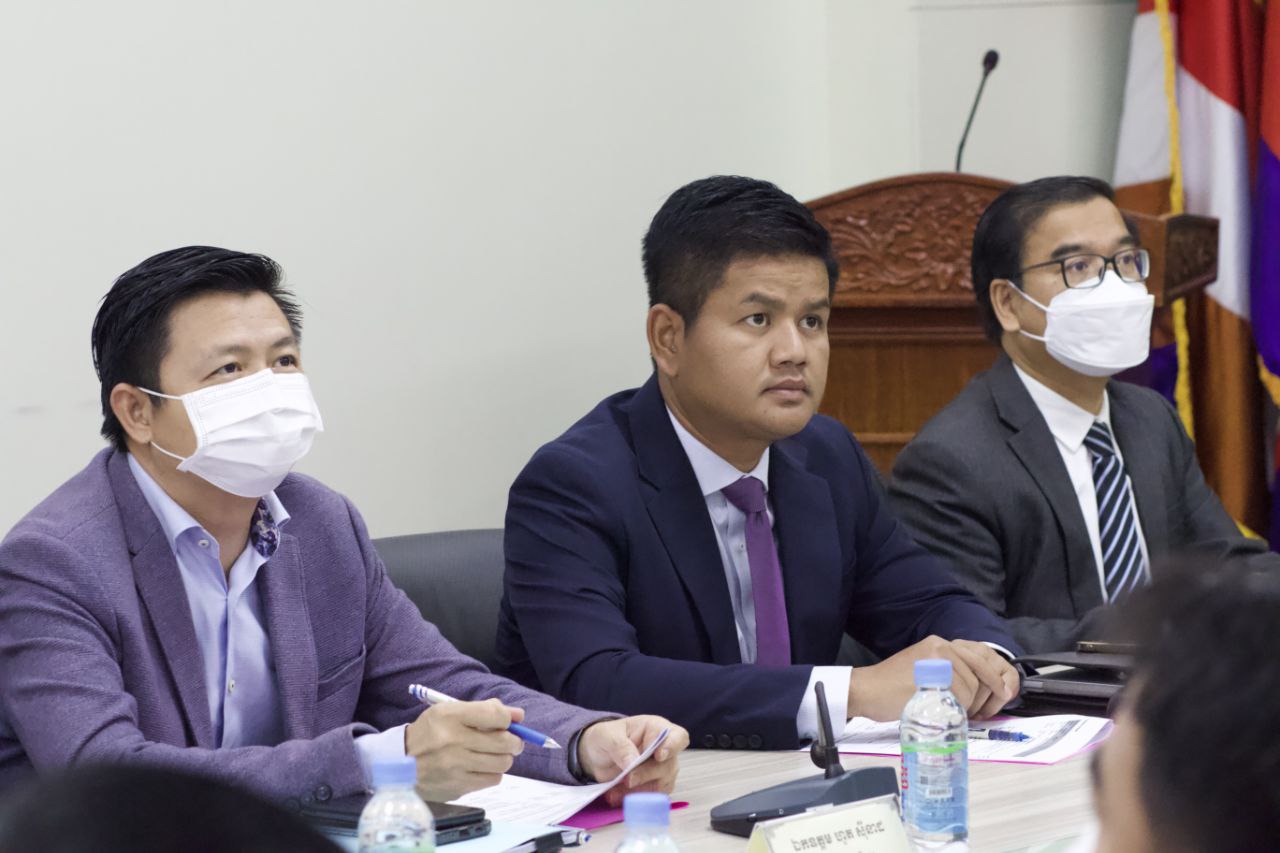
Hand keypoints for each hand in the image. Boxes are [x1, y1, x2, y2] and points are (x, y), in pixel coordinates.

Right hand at [405, 699, 524, 800]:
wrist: (399, 765)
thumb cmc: (429, 734)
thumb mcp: (449, 712)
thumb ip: (484, 710)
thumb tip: (519, 715)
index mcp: (449, 716)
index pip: (495, 714)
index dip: (507, 718)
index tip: (506, 722)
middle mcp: (452, 741)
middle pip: (504, 742)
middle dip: (514, 741)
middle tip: (511, 741)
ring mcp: (455, 767)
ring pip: (502, 763)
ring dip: (504, 758)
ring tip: (494, 754)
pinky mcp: (457, 787)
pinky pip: (492, 779)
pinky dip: (492, 772)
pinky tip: (481, 767)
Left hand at [576, 716, 688, 806]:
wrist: (596, 757)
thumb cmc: (605, 738)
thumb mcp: (606, 736)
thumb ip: (620, 746)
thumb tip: (633, 762)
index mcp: (656, 728)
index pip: (677, 736)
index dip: (672, 746)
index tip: (659, 756)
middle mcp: (663, 750)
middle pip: (668, 765)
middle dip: (646, 774)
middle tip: (627, 779)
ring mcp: (660, 770)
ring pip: (662, 785)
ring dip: (638, 790)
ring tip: (615, 789)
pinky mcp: (653, 787)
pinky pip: (650, 799)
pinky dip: (632, 799)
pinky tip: (615, 795)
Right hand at [847, 636, 1018, 721]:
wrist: (867, 690)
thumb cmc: (893, 688)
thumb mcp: (925, 671)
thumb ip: (950, 673)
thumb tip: (980, 690)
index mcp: (940, 643)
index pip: (981, 654)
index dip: (998, 674)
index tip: (1006, 692)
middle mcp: (940, 645)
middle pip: (980, 670)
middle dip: (990, 693)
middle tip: (987, 711)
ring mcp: (935, 659)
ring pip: (971, 685)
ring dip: (969, 704)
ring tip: (955, 712)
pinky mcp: (931, 675)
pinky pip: (959, 694)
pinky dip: (959, 707)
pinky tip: (947, 711)